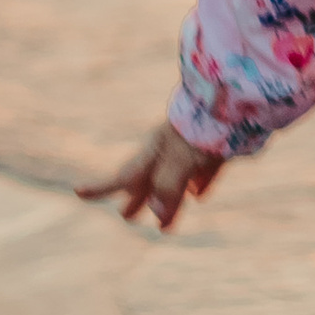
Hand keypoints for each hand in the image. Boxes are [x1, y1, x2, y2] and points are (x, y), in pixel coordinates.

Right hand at [77, 119, 224, 231]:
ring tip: (162, 215)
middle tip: (126, 216)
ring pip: (173, 178)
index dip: (101, 187)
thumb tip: (159, 217)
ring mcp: (191, 148)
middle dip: (136, 199)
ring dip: (166, 197)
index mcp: (153, 151)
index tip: (78, 192)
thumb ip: (169, 186)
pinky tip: (200, 194)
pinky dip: (197, 184)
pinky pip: (202, 171)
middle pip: (147, 180)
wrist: (236, 98)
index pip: (124, 176)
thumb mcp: (181, 159)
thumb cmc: (202, 129)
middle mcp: (168, 150)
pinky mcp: (214, 149)